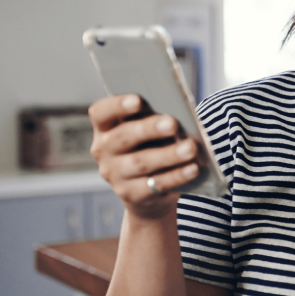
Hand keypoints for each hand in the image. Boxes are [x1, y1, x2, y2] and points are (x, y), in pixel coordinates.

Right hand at [88, 94, 198, 219]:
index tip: (138, 100)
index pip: (101, 113)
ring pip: (141, 162)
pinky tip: (193, 168)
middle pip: (123, 137)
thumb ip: (155, 119)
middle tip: (172, 123)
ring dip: (168, 154)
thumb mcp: (149, 132)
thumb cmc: (152, 147)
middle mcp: (104, 151)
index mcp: (106, 128)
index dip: (117, 105)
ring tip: (191, 147)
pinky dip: (177, 175)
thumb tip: (180, 114)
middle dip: (149, 129)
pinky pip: (157, 184)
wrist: (147, 193)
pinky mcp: (132, 195)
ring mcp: (115, 175)